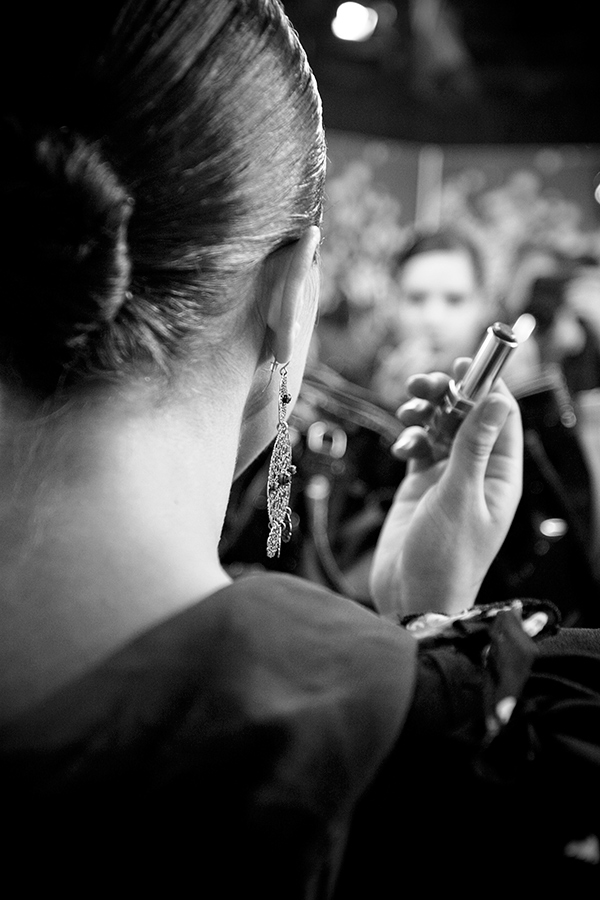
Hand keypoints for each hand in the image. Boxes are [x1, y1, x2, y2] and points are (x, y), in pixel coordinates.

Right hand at [369, 360, 522, 617]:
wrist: (410, 598)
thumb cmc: (445, 558)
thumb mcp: (460, 496)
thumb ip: (474, 446)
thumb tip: (497, 400)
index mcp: (500, 476)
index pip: (501, 418)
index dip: (486, 386)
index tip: (466, 362)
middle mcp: (477, 473)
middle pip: (467, 417)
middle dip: (446, 395)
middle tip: (423, 383)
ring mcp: (448, 478)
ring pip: (440, 428)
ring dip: (425, 413)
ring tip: (408, 407)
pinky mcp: (421, 486)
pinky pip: (419, 448)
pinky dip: (410, 440)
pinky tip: (402, 449)